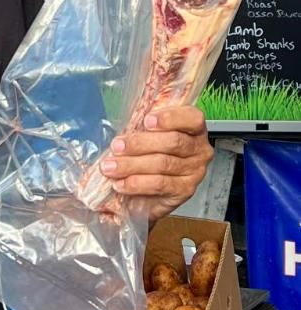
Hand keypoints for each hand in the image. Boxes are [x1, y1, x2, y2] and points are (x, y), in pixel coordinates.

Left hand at [99, 106, 213, 222]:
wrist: (153, 187)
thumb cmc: (150, 150)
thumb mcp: (148, 132)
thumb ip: (143, 124)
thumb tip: (120, 122)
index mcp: (193, 127)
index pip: (191, 118)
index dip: (170, 118)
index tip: (146, 121)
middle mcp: (199, 149)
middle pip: (172, 142)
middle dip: (140, 143)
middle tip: (116, 146)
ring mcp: (194, 171)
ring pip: (163, 164)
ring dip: (132, 165)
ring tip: (110, 167)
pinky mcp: (184, 190)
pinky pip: (160, 185)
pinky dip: (137, 183)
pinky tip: (121, 183)